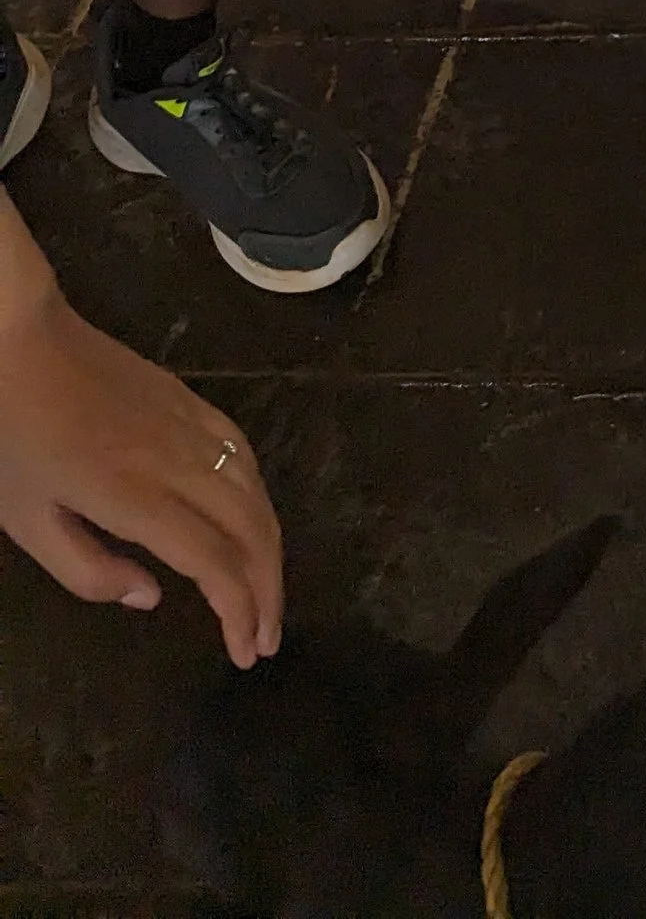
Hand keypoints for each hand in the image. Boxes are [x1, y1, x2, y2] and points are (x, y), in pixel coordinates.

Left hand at [0, 275, 281, 667]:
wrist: (21, 343)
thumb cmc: (14, 438)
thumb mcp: (26, 520)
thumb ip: (87, 569)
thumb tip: (151, 596)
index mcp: (135, 497)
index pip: (213, 561)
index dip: (239, 608)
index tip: (247, 649)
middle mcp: (178, 462)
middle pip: (250, 528)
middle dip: (268, 588)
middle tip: (267, 637)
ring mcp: (190, 425)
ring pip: (256, 490)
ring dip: (270, 546)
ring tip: (267, 589)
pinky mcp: (191, 400)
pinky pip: (243, 453)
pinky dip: (260, 495)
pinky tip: (254, 517)